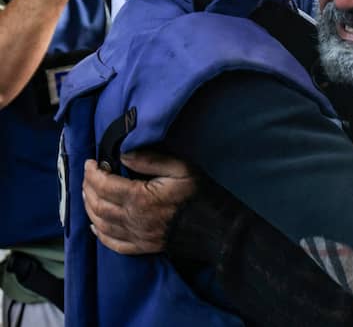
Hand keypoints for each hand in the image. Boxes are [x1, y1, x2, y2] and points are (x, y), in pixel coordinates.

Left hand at [82, 150, 196, 254]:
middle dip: (87, 188)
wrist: (215, 228)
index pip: (104, 184)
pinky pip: (112, 243)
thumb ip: (150, 160)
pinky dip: (99, 234)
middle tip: (88, 176)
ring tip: (88, 194)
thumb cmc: (198, 194)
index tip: (90, 162)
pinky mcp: (141, 247)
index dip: (92, 172)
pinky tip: (95, 225)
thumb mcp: (180, 168)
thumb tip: (123, 155)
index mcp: (140, 197)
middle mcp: (132, 219)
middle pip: (97, 204)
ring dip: (89, 208)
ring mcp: (135, 236)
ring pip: (100, 223)